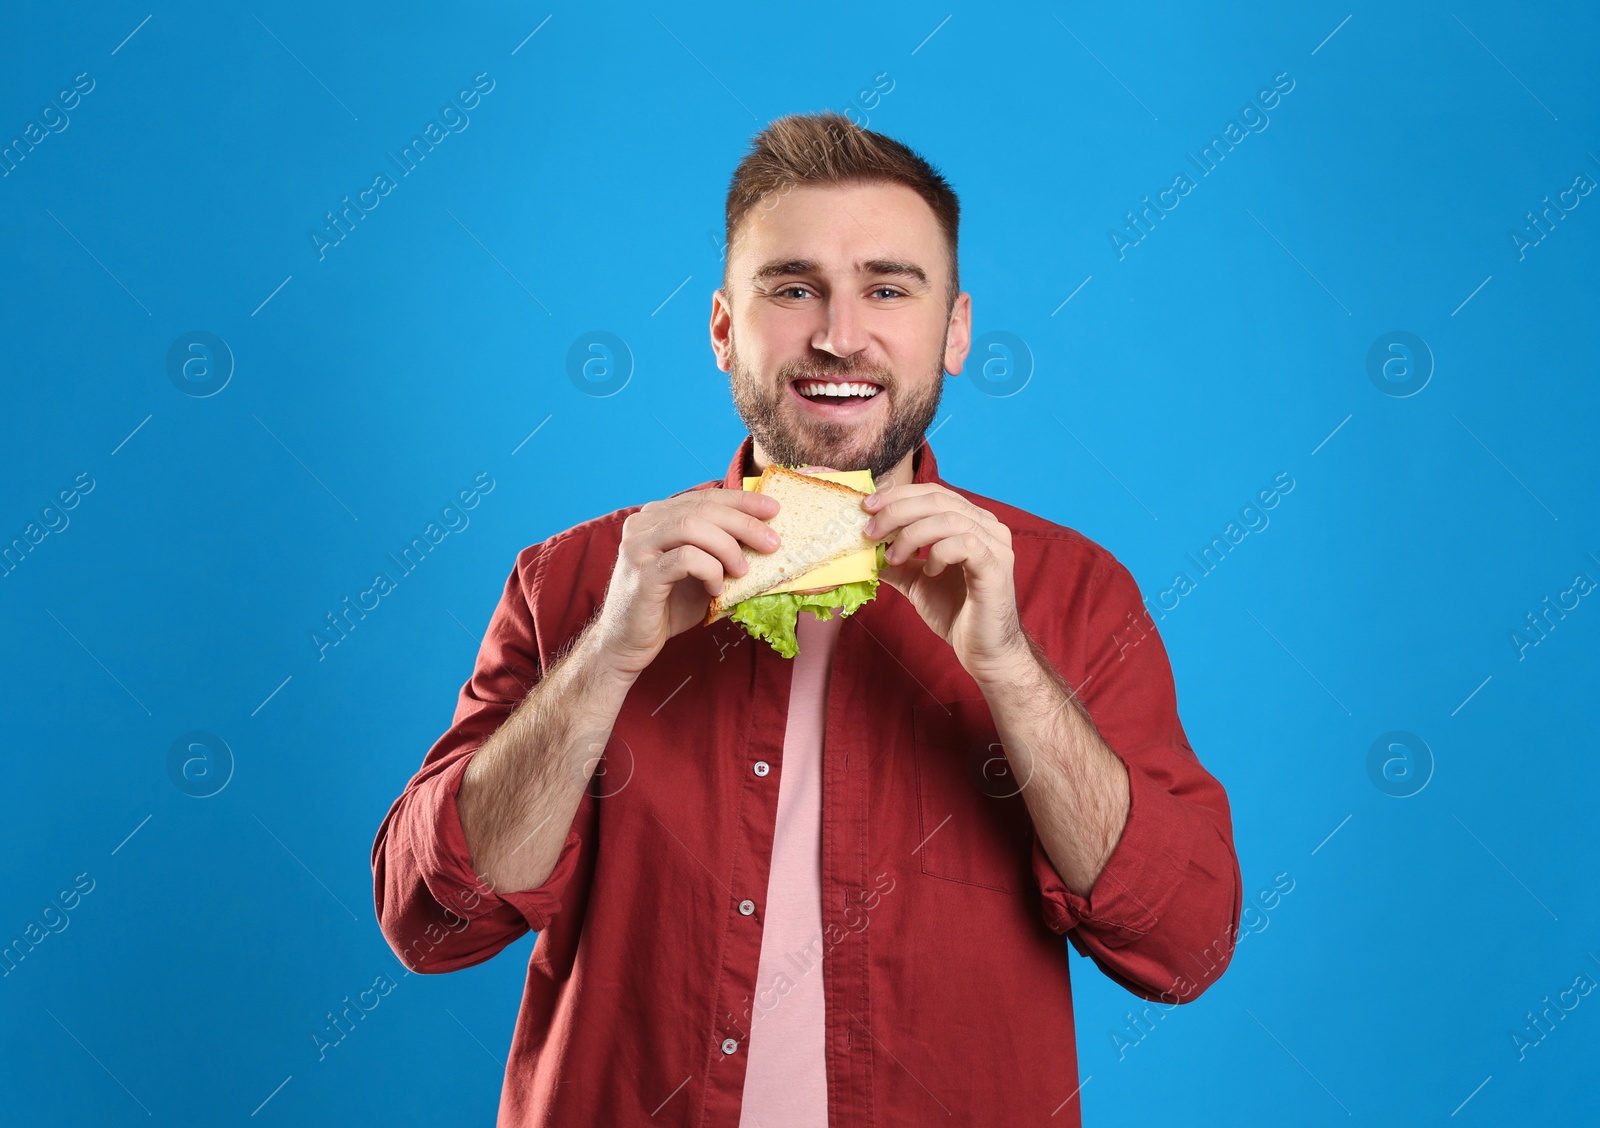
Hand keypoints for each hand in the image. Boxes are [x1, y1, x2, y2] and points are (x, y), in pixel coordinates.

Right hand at [592, 488, 780, 677]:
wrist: (629, 642)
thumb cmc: (667, 607)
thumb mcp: (701, 572)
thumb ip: (722, 552)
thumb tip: (768, 540)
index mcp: (658, 516)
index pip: (705, 498)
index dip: (741, 500)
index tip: (773, 508)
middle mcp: (644, 523)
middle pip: (702, 508)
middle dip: (744, 523)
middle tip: (772, 542)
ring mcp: (639, 546)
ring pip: (692, 526)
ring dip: (727, 547)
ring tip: (742, 570)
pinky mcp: (642, 572)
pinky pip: (686, 558)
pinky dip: (710, 570)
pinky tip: (716, 590)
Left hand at [862, 483, 1026, 679]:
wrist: (982, 650)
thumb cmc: (956, 613)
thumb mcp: (916, 581)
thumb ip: (896, 561)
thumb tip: (864, 548)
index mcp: (970, 522)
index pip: (933, 493)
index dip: (898, 495)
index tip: (867, 507)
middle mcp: (987, 527)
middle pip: (938, 500)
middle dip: (897, 512)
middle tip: (870, 531)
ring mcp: (995, 545)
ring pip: (948, 518)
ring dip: (912, 535)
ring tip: (894, 558)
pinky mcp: (997, 566)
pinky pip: (965, 544)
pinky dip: (939, 553)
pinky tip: (929, 571)